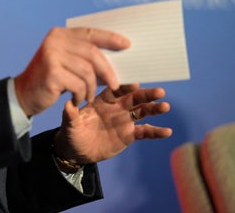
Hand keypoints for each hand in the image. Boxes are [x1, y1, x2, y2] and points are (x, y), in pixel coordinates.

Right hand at [14, 27, 127, 116]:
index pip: (90, 33)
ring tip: (88, 96)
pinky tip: (76, 100)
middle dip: (107, 70)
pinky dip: (81, 95)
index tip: (127, 44)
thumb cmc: (50, 79)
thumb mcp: (66, 62)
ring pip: (88, 71)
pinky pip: (78, 84)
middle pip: (92, 53)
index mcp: (59, 34)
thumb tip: (117, 57)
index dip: (110, 38)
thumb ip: (84, 56)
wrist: (23, 94)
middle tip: (116, 84)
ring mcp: (51, 56)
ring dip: (92, 87)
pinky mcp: (51, 73)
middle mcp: (54, 41)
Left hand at [52, 84, 172, 163]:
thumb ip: (71, 115)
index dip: (125, 86)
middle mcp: (116, 107)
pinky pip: (145, 132)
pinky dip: (156, 131)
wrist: (77, 151)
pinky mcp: (129, 135)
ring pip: (142, 112)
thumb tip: (67, 105)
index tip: (136, 83)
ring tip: (165, 106)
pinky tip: (167, 131)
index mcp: (103, 100)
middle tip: (160, 91)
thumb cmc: (71, 133)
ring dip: (154, 109)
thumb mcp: (69, 124)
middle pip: (134, 98)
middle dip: (146, 94)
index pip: (116, 89)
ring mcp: (124, 120)